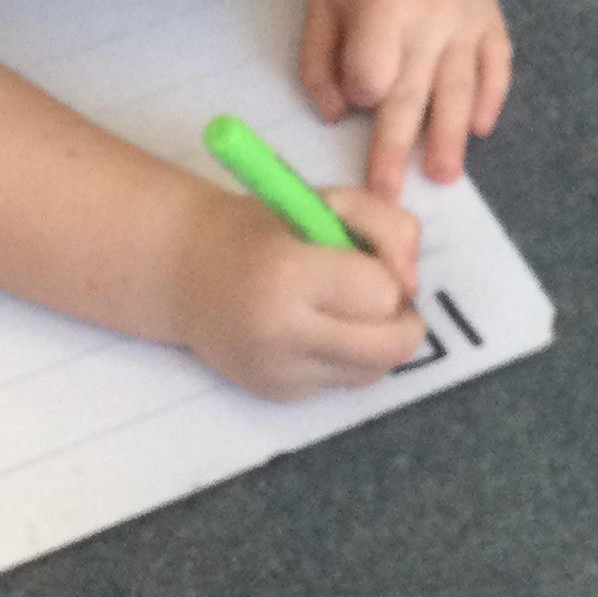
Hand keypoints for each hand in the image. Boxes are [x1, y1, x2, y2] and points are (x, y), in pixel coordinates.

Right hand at [174, 181, 424, 398]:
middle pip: (390, 348)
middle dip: (402, 318)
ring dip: (381, 341)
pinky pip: (345, 383)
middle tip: (381, 295)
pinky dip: (349, 358)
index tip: (367, 259)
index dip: (388, 273)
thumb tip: (412, 285)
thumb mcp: (326, 201)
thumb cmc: (263, 228)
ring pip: (375, 372)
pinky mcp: (279, 395)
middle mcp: (282, 334)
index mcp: (289, 275)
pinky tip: (323, 330)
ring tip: (352, 311)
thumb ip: (386, 225)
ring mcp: (279, 373)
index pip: (382, 294)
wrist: (185, 271)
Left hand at [299, 0, 514, 197]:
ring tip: (444, 176)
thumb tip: (336, 113)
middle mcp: (430, 19)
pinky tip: (481, 130)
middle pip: (413, 93)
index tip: (357, 101)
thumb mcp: (321, 3)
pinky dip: (492, 99)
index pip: (373, 71)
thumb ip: (319, 60)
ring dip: (450, 137)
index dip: (362, 92)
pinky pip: (497, 66)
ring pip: (459, 88)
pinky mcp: (491, 22)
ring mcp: (467, 22)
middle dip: (398, 146)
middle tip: (388, 193)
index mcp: (383, 9)